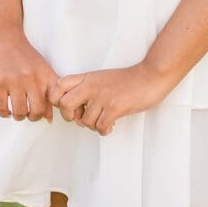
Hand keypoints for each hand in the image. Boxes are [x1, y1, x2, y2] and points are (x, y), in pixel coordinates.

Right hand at [0, 24, 60, 122]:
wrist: (3, 35)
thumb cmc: (22, 53)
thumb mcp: (40, 68)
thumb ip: (47, 90)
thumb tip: (49, 118)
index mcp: (44, 74)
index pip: (56, 99)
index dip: (54, 110)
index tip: (50, 112)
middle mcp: (31, 78)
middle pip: (37, 111)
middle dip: (33, 117)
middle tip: (29, 113)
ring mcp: (14, 80)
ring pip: (19, 113)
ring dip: (18, 115)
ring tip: (16, 110)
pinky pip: (2, 109)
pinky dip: (4, 113)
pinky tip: (5, 108)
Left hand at [49, 62, 169, 135]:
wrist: (151, 76)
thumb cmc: (128, 80)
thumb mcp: (102, 78)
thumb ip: (87, 89)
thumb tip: (76, 114)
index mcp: (87, 77)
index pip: (58, 86)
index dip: (56, 99)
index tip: (69, 106)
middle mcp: (92, 86)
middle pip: (64, 104)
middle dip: (69, 117)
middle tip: (81, 118)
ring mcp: (103, 96)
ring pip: (85, 121)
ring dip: (93, 126)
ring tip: (104, 120)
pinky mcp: (115, 107)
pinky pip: (100, 127)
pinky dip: (104, 130)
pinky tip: (112, 124)